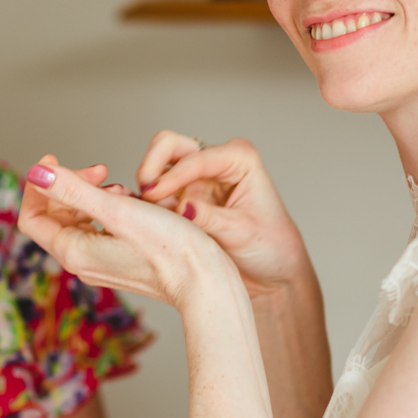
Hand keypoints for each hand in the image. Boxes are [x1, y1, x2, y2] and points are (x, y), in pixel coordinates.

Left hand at [19, 155, 234, 309]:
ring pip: (80, 221)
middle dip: (71, 186)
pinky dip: (110, 209)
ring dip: (93, 196)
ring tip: (122, 188)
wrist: (206, 283)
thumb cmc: (171, 249)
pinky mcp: (121, 261)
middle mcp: (83, 262)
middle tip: (100, 170)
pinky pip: (101, 229)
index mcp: (74, 252)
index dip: (38, 185)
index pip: (32, 217)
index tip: (55, 160)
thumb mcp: (119, 210)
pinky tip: (135, 202)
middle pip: (56, 217)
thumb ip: (74, 190)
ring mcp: (102, 264)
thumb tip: (37, 173)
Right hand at [134, 132, 312, 299]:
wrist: (272, 273)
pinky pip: (157, 191)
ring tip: (151, 215)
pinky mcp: (183, 197)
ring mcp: (197, 178)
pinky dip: (148, 203)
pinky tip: (151, 222)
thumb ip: (210, 218)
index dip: (172, 176)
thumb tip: (181, 208)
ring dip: (149, 186)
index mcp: (239, 158)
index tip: (153, 195)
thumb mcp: (242, 233)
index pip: (196, 157)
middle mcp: (215, 161)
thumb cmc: (270, 247)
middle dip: (152, 166)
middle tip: (145, 195)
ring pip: (158, 165)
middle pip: (169, 145)